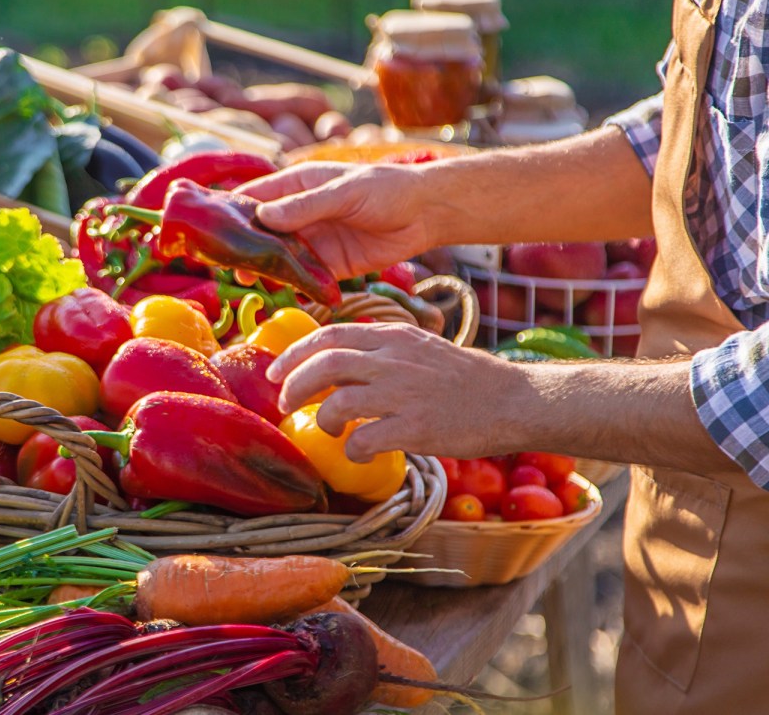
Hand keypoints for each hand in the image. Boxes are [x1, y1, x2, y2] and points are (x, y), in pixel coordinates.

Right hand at [236, 160, 435, 278]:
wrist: (426, 214)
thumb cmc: (387, 188)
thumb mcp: (344, 192)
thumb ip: (306, 205)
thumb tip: (264, 216)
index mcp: (297, 185)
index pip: (255, 197)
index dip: (232, 211)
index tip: (213, 227)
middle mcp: (299, 214)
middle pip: (262, 232)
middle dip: (245, 247)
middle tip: (227, 263)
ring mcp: (313, 240)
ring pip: (279, 258)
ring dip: (266, 269)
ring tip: (249, 281)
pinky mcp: (329, 265)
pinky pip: (305, 277)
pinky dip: (294, 286)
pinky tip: (282, 294)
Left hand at [267, 322, 521, 460]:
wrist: (513, 400)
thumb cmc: (465, 378)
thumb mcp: (419, 349)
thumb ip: (380, 351)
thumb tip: (335, 364)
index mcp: (394, 336)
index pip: (330, 334)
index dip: (295, 354)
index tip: (275, 373)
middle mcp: (394, 359)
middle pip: (324, 365)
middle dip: (294, 387)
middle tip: (285, 405)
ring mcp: (405, 393)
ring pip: (339, 403)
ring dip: (323, 421)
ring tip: (330, 430)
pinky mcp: (416, 428)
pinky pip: (365, 440)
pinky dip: (352, 450)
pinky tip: (359, 455)